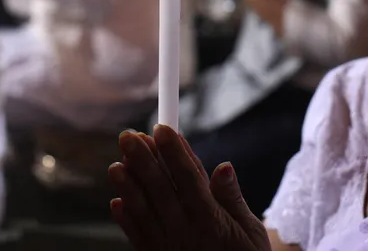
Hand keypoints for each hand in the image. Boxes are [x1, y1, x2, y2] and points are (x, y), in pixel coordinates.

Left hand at [109, 126, 270, 250]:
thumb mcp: (250, 233)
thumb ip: (233, 199)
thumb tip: (223, 165)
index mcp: (210, 221)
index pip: (189, 179)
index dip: (175, 152)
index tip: (163, 129)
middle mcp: (184, 232)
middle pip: (160, 189)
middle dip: (143, 160)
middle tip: (128, 136)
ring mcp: (167, 248)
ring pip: (143, 211)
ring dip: (128, 186)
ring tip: (116, 164)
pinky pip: (138, 238)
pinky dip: (126, 220)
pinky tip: (116, 201)